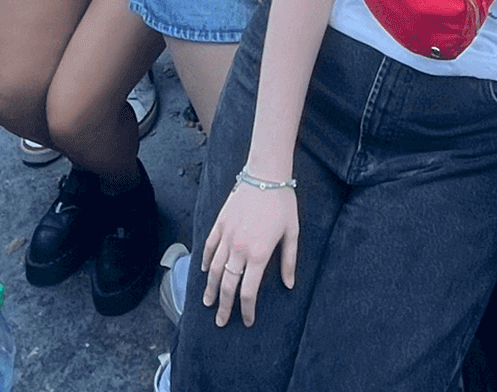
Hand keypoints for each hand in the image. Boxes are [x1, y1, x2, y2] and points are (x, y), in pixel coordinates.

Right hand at [201, 184, 299, 326]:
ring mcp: (227, 236)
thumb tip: (289, 284)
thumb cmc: (282, 203)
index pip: (249, 291)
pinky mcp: (219, 224)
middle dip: (224, 307)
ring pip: (213, 270)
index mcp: (260, 254)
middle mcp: (240, 249)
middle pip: (227, 286)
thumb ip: (289, 261)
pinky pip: (209, 247)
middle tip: (221, 321)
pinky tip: (204, 272)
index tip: (248, 320)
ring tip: (208, 302)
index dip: (247, 310)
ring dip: (210, 289)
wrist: (265, 175)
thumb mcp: (292, 233)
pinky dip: (204, 262)